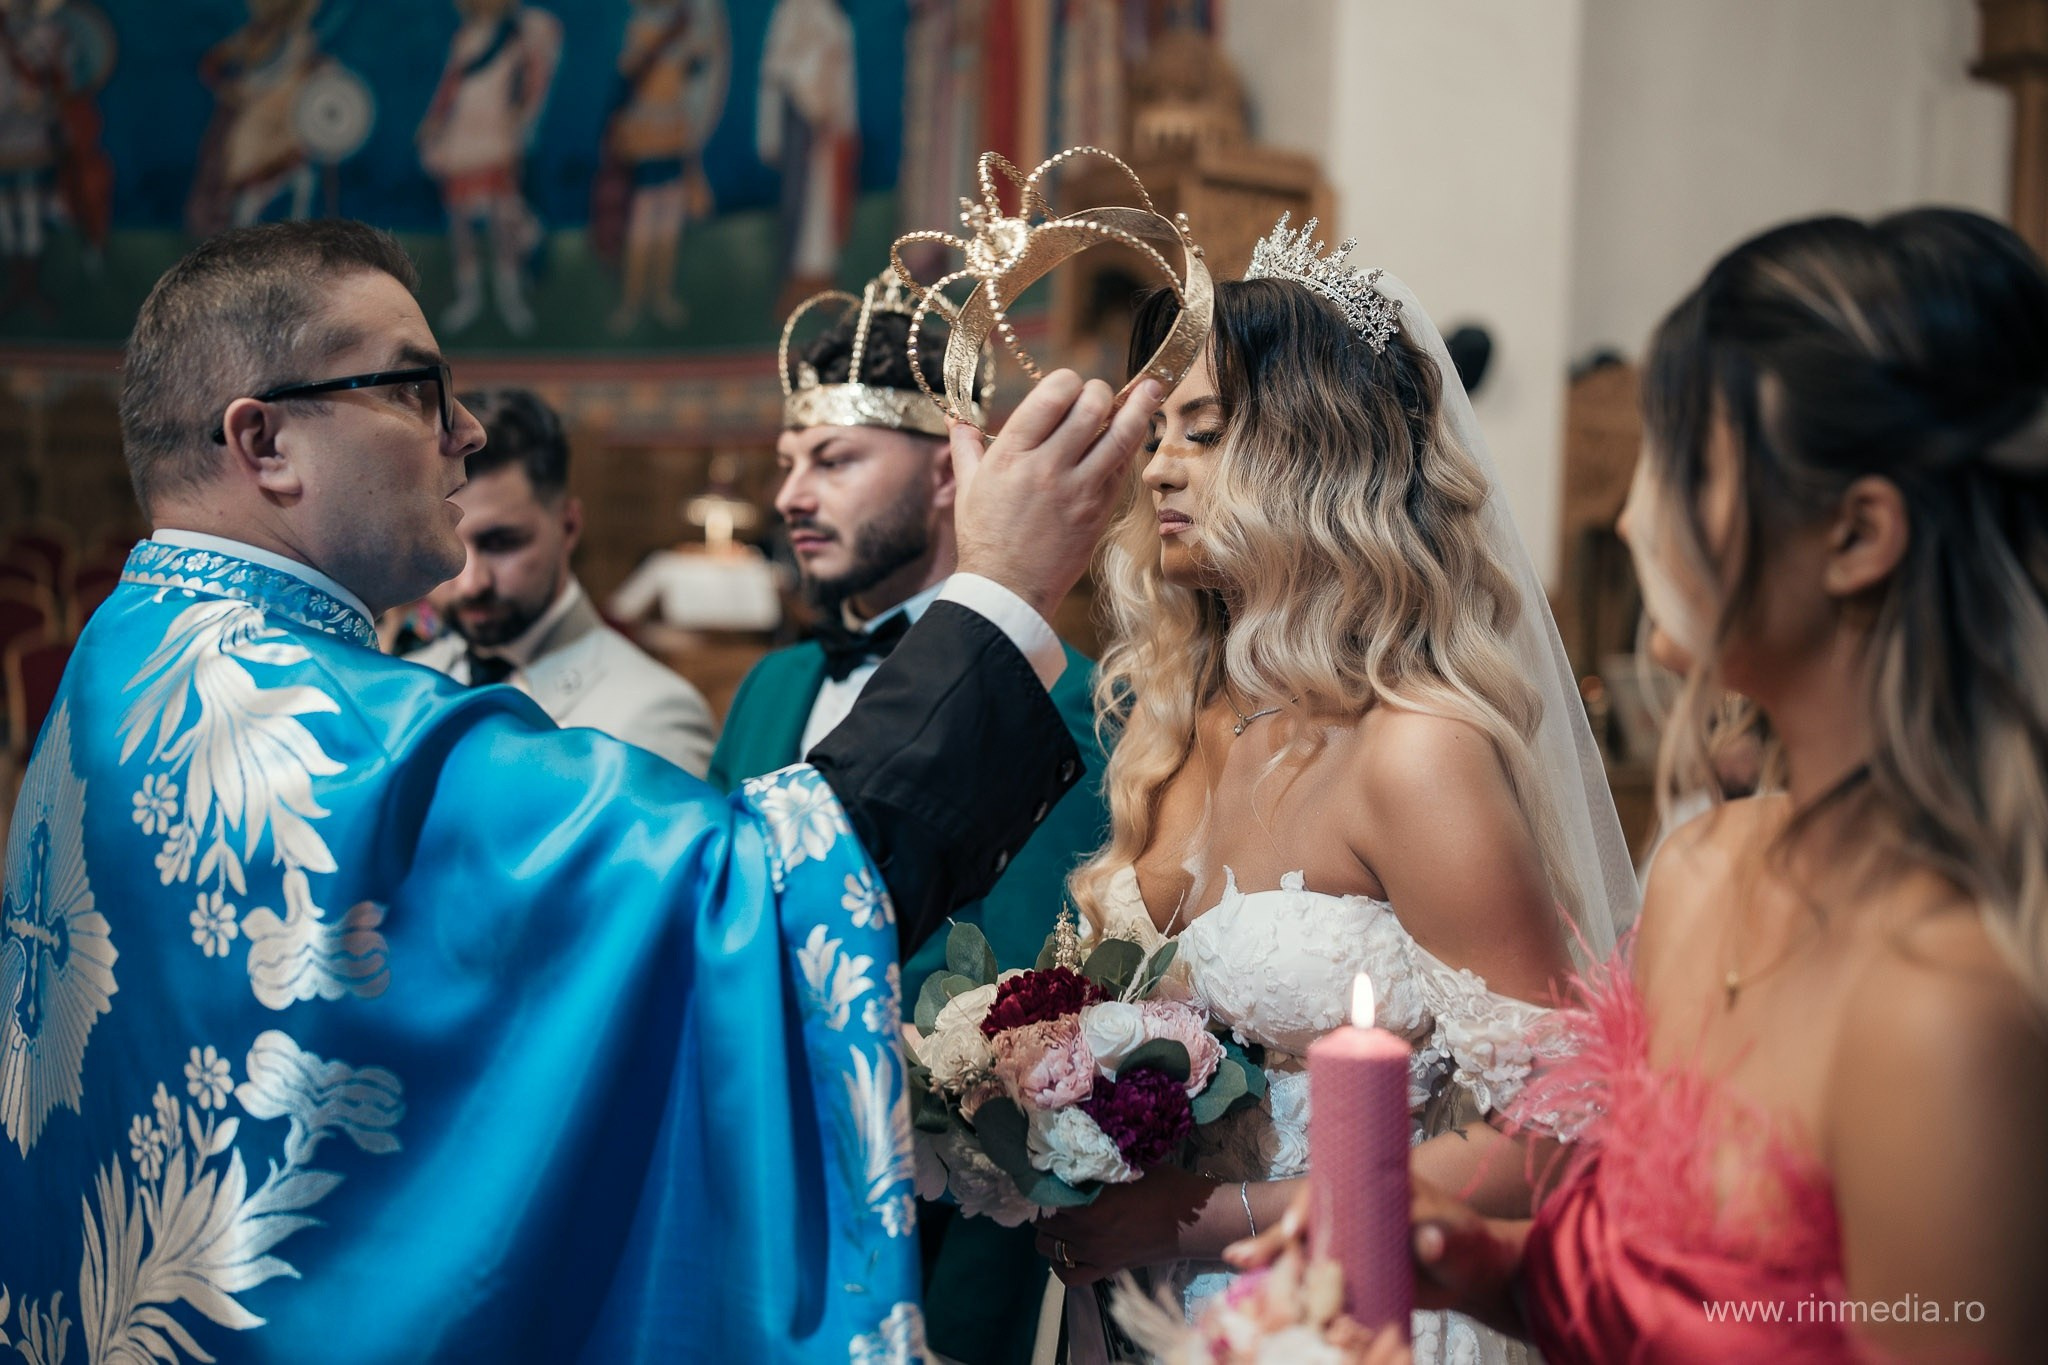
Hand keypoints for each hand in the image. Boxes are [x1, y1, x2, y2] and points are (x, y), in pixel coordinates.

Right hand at [950, 371, 1163, 622]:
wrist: (1008, 590)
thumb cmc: (984, 538)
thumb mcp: (967, 488)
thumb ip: (965, 447)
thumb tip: (956, 419)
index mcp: (1011, 454)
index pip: (1052, 394)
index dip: (1068, 381)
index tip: (1069, 386)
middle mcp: (1047, 467)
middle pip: (1092, 407)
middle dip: (1102, 391)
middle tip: (1100, 395)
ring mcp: (1078, 490)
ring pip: (1121, 435)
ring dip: (1139, 408)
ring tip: (1151, 389)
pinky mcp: (1099, 511)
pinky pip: (1123, 468)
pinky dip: (1130, 446)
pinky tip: (1133, 435)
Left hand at [1033, 1166, 1217, 1284]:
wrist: (1192, 1221)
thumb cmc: (1164, 1185)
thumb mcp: (1125, 1165)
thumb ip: (1096, 1165)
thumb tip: (1071, 1153)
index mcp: (1088, 1205)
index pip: (1046, 1194)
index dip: (1043, 1182)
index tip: (1047, 1172)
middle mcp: (1085, 1233)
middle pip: (1043, 1222)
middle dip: (1044, 1205)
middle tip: (1054, 1193)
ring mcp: (1094, 1255)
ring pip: (1048, 1248)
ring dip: (1049, 1232)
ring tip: (1060, 1218)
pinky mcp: (1106, 1270)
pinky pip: (1069, 1276)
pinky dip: (1060, 1265)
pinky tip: (1065, 1251)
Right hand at [1225, 1179, 1527, 1335]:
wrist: (1470, 1274)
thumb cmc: (1467, 1246)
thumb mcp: (1461, 1238)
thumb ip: (1445, 1238)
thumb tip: (1427, 1239)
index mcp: (1375, 1182)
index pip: (1333, 1184)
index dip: (1309, 1203)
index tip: (1297, 1228)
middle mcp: (1354, 1205)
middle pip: (1306, 1215)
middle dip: (1275, 1235)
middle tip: (1242, 1256)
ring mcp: (1348, 1237)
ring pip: (1303, 1244)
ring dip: (1270, 1255)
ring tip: (1237, 1265)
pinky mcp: (1349, 1267)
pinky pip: (1315, 1272)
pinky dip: (1289, 1280)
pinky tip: (1260, 1290)